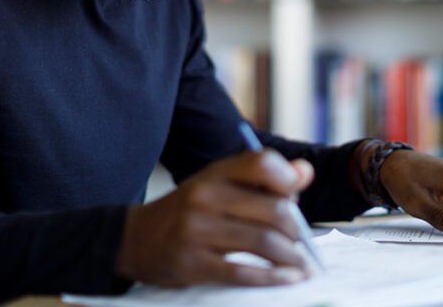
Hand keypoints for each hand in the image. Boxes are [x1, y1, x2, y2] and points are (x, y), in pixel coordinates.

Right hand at [114, 150, 314, 286]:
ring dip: (292, 257)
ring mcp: (196, 231)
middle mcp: (205, 197)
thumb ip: (262, 179)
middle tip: (305, 244)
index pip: (261, 163)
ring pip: (263, 242)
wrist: (136, 239)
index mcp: (215, 173)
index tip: (298, 197)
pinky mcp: (192, 263)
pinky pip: (242, 273)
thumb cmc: (191, 210)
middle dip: (297, 231)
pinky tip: (288, 279)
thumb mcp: (219, 184)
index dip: (288, 178)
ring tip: (303, 266)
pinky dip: (272, 278)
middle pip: (273, 210)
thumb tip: (305, 172)